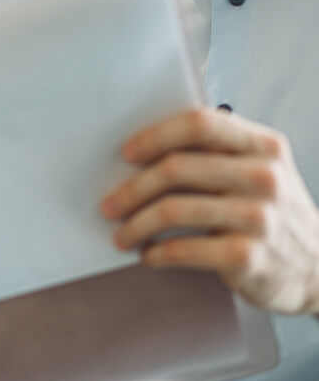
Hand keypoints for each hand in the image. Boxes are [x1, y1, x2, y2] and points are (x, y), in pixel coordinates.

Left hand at [101, 107, 318, 313]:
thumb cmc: (272, 214)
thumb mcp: (260, 171)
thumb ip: (218, 153)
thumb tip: (142, 147)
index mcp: (264, 145)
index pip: (199, 123)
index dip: (155, 135)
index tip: (126, 153)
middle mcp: (265, 177)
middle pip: (176, 168)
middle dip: (132, 188)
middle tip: (109, 205)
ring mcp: (260, 217)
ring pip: (172, 210)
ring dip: (135, 224)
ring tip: (121, 235)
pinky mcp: (249, 257)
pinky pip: (183, 249)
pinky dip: (157, 253)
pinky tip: (148, 255)